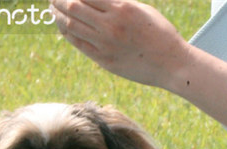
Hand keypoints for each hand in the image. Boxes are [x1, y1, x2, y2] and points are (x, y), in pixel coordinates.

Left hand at [50, 0, 188, 88]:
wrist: (173, 65)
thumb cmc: (161, 34)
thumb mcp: (142, 10)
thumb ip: (118, 3)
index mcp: (122, 8)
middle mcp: (111, 26)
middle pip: (73, 7)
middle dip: (58, 0)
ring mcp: (106, 44)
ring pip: (71, 25)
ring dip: (58, 15)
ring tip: (53, 10)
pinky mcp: (104, 60)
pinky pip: (78, 44)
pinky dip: (67, 33)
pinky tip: (63, 27)